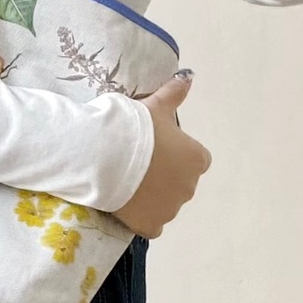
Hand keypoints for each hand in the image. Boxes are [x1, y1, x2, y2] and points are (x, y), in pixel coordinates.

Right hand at [107, 72, 211, 239]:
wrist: (106, 155)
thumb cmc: (135, 128)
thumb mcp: (156, 106)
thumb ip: (174, 93)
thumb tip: (188, 76)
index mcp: (196, 158)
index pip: (196, 159)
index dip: (177, 155)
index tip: (157, 150)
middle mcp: (190, 186)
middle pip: (180, 182)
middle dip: (165, 176)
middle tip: (138, 163)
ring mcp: (171, 209)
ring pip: (166, 204)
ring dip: (153, 197)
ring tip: (128, 182)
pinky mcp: (152, 225)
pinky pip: (152, 225)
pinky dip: (143, 219)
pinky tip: (129, 206)